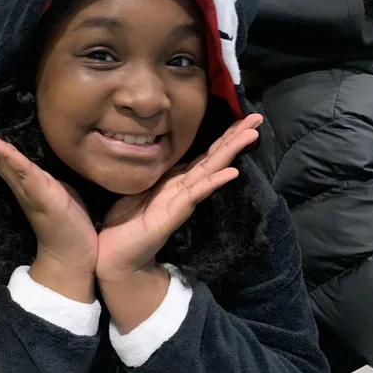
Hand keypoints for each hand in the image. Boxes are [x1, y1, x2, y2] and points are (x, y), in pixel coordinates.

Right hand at [0, 107, 97, 301]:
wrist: (73, 258)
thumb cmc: (70, 224)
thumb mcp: (59, 190)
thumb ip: (47, 175)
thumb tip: (53, 156)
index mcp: (21, 176)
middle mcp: (17, 179)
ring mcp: (26, 185)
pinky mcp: (39, 193)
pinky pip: (20, 167)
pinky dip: (4, 153)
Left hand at [96, 114, 262, 284]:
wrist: (115, 255)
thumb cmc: (126, 222)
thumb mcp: (140, 187)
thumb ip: (155, 171)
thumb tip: (155, 145)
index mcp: (176, 180)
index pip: (205, 154)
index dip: (224, 135)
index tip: (244, 117)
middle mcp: (184, 189)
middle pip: (214, 158)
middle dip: (235, 137)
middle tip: (257, 119)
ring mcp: (181, 202)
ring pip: (209, 172)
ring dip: (230, 153)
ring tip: (250, 136)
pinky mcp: (172, 216)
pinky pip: (194, 195)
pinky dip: (213, 182)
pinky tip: (231, 172)